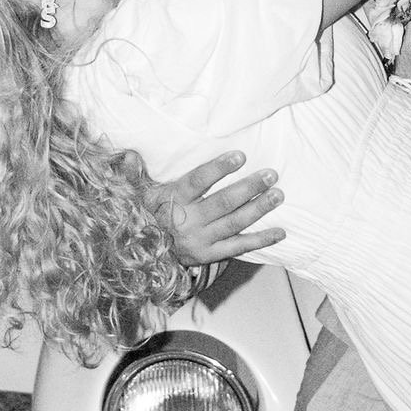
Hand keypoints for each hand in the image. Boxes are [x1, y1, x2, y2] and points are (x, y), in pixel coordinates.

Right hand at [118, 150, 284, 263]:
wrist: (141, 256)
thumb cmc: (144, 216)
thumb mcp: (136, 195)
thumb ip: (134, 174)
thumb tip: (130, 154)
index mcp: (171, 202)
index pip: (197, 182)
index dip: (218, 169)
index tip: (240, 157)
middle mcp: (188, 222)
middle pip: (223, 203)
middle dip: (249, 188)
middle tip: (270, 175)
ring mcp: (201, 241)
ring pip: (234, 223)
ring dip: (258, 209)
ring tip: (278, 195)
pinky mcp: (210, 255)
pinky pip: (239, 247)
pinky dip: (260, 240)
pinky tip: (280, 231)